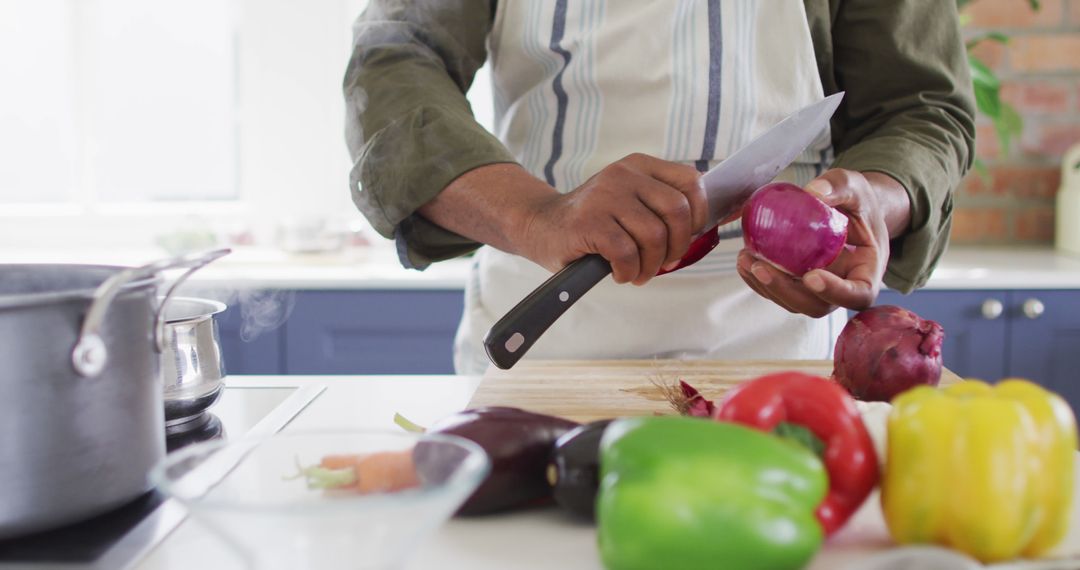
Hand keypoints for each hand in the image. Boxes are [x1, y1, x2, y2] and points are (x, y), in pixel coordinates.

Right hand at [517, 153, 706, 284]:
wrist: (540, 225)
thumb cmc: (593, 221)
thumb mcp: (630, 201)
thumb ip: (661, 206)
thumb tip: (706, 226)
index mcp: (640, 165)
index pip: (691, 182)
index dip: (699, 214)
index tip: (687, 237)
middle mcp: (624, 174)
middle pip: (677, 211)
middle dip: (677, 246)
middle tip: (664, 262)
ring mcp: (604, 196)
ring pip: (654, 235)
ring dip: (651, 265)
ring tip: (637, 273)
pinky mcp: (588, 221)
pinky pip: (626, 253)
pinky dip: (628, 271)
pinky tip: (618, 273)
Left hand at [737, 169, 910, 316]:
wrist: (850, 209)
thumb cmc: (859, 201)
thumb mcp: (855, 186)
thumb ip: (839, 187)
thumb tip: (813, 193)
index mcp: (867, 270)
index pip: (858, 294)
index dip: (835, 292)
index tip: (811, 276)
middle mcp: (843, 286)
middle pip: (817, 305)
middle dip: (787, 291)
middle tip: (762, 268)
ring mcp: (819, 289)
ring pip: (794, 301)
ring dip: (767, 286)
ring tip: (746, 259)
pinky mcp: (798, 283)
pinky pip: (779, 290)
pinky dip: (759, 280)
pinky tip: (744, 260)